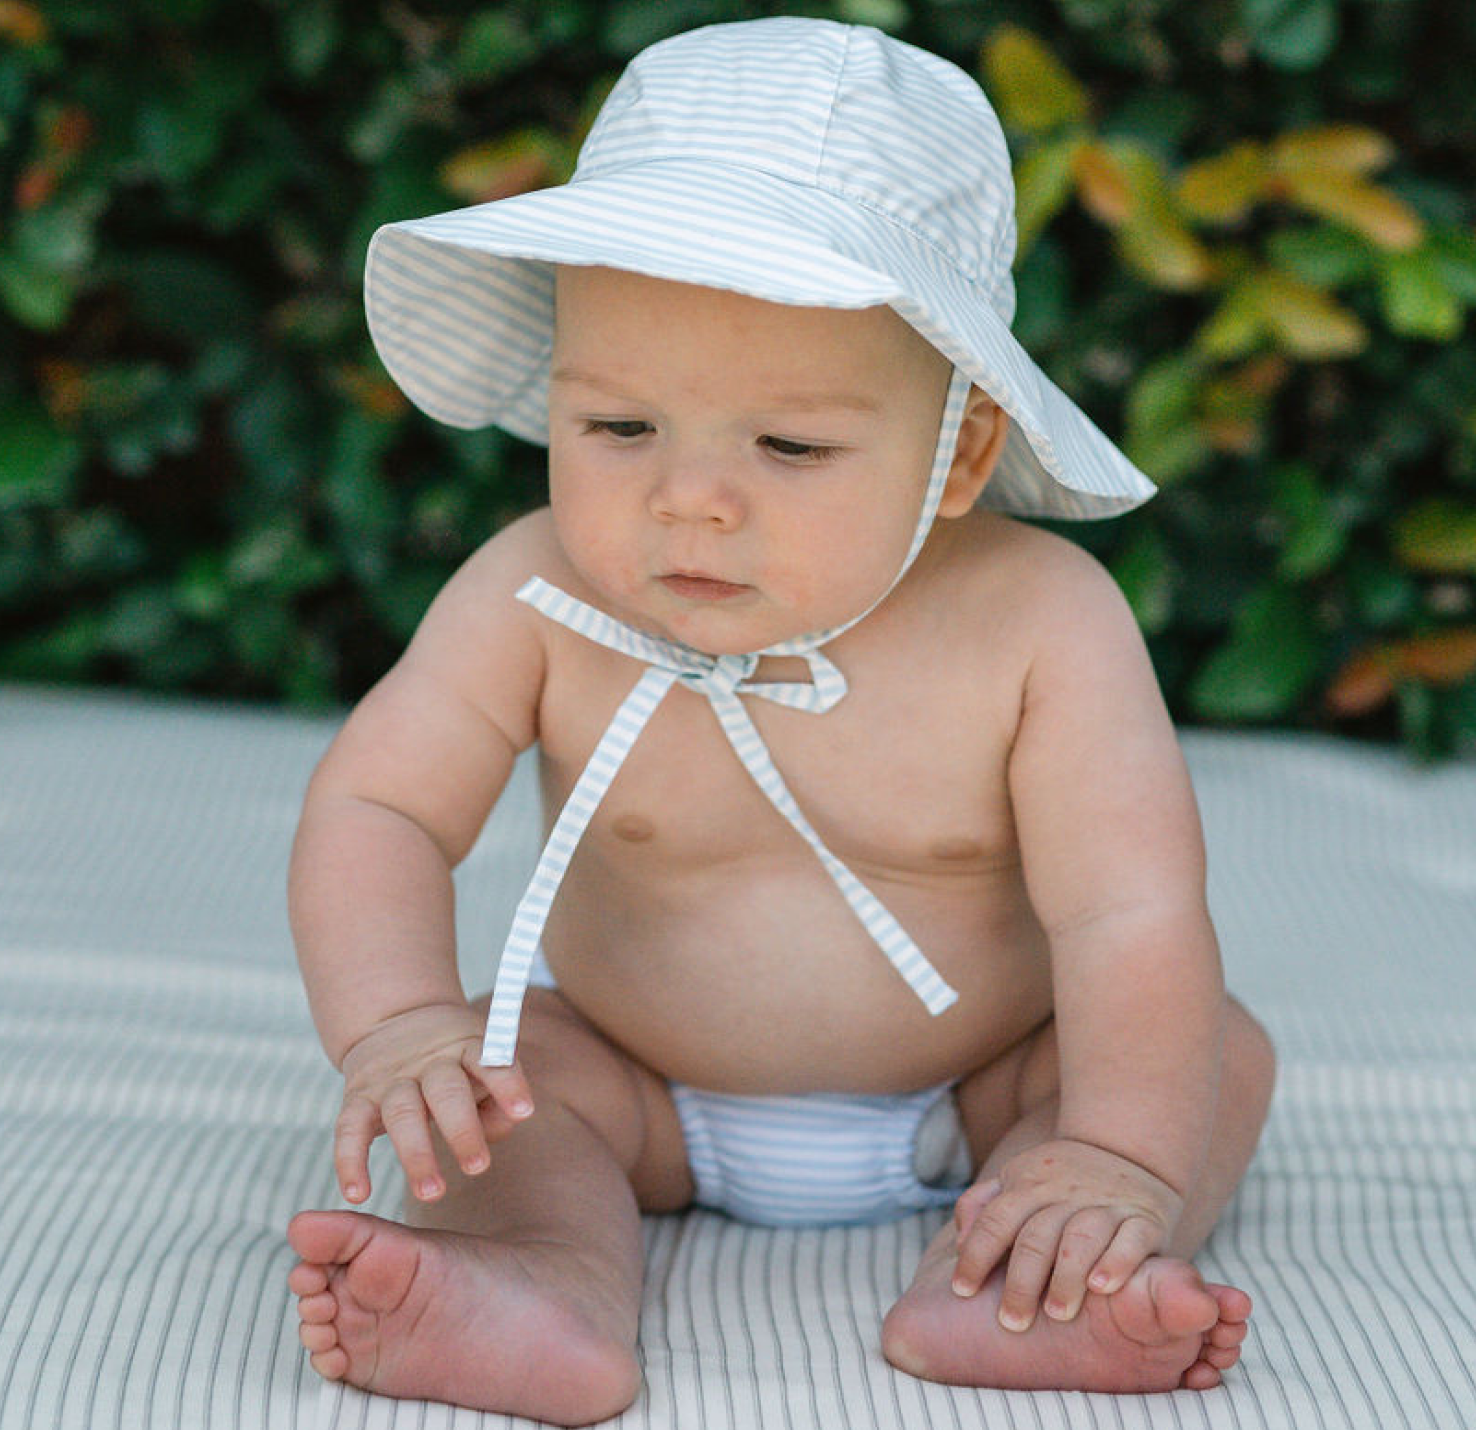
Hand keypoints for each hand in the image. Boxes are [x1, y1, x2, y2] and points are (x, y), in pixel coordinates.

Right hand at [332, 1002, 533, 1204]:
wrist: (396, 1020)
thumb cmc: (456, 1061)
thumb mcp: (483, 1064)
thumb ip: (499, 1100)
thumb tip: (505, 1125)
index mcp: (467, 1046)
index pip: (490, 1061)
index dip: (507, 1084)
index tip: (524, 1111)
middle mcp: (429, 1061)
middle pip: (446, 1091)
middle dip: (462, 1130)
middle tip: (478, 1168)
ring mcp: (391, 1079)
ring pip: (402, 1113)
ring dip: (416, 1154)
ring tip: (431, 1193)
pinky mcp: (358, 1098)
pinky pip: (349, 1129)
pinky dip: (349, 1162)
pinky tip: (357, 1194)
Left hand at [950, 1138, 1182, 1330]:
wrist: (1124, 1147)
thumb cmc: (1059, 1179)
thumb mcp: (1016, 1179)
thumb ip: (982, 1206)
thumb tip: (960, 1242)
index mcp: (1027, 1185)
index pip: (996, 1220)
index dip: (976, 1255)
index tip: (962, 1291)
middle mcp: (1064, 1193)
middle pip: (1036, 1236)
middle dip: (1021, 1282)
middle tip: (1012, 1322)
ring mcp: (1105, 1204)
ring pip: (1082, 1237)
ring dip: (1067, 1276)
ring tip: (1057, 1313)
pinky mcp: (1144, 1217)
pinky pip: (1132, 1239)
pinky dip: (1118, 1262)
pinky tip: (1102, 1286)